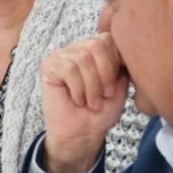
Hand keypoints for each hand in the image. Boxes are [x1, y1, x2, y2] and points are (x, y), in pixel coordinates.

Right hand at [39, 33, 129, 172]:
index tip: (113, 87)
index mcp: (95, 50)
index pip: (109, 39)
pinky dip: (78, 89)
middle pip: (96, 46)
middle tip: (104, 95)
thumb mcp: (120, 85)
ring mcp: (61, 56)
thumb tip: (123, 48)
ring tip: (91, 101)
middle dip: (104, 75)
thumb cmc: (100, 111)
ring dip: (91, 86)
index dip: (115, 64)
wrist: (84, 133)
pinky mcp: (48, 67)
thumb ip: (122, 63)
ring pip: (83, 59)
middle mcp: (77, 49)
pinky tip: (77, 99)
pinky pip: (68, 70)